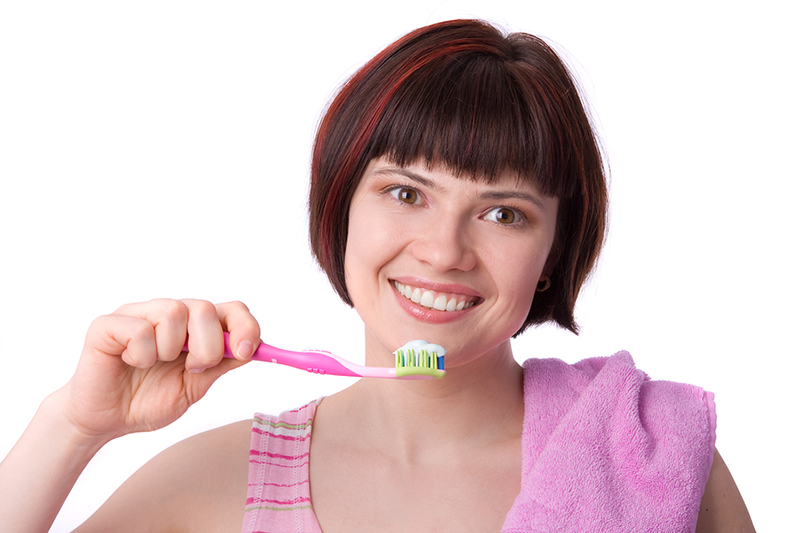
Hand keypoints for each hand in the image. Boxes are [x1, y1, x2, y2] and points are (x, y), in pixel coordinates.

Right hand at [54, 299, 259, 442]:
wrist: (106, 421)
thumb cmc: (147, 400)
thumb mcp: (196, 386)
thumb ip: (222, 364)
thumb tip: (255, 348)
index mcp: (194, 327)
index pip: (231, 309)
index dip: (245, 326)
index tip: (245, 352)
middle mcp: (168, 312)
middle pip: (204, 308)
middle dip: (207, 347)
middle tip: (191, 369)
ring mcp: (138, 314)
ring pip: (173, 313)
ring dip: (169, 352)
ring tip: (153, 366)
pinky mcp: (108, 324)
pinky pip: (139, 329)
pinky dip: (141, 356)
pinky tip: (130, 364)